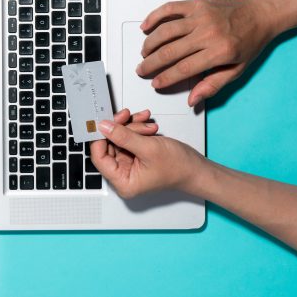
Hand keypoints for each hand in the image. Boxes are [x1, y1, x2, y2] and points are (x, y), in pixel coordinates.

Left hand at [89, 113, 205, 198]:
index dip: (99, 138)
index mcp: (123, 181)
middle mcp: (123, 175)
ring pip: (119, 138)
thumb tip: (103, 127)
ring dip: (131, 126)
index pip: (99, 157)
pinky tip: (146, 123)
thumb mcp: (148, 148)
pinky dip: (136, 128)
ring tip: (146, 123)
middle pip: (109, 145)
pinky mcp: (135, 156)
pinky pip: (128, 137)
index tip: (103, 122)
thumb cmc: (179, 167)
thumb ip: (123, 136)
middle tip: (126, 115)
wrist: (197, 168)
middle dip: (120, 128)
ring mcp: (128, 164)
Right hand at [137, 0, 276, 106]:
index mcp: (220, 51)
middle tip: (142, 70)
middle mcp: (208, 32)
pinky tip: (145, 27)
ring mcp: (201, 16)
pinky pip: (169, 8)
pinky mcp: (196, 3)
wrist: (261, 11)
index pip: (184, 68)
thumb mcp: (237, 69)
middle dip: (151, 64)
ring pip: (165, 31)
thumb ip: (213, 85)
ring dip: (150, 44)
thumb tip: (193, 100)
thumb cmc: (250, 40)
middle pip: (170, 51)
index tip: (155, 83)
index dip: (166, 78)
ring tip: (144, 53)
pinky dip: (154, 17)